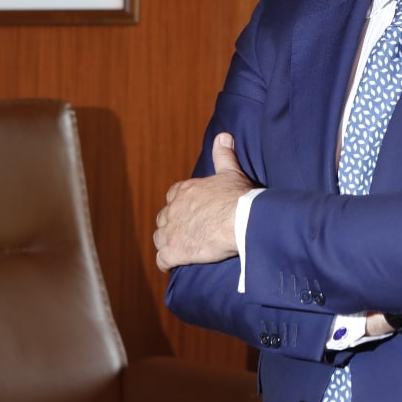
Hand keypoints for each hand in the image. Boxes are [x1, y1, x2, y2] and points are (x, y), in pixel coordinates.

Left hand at [154, 132, 254, 271]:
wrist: (241, 220)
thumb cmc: (237, 197)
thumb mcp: (230, 172)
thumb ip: (223, 154)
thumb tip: (223, 136)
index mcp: (185, 190)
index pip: (173, 195)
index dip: (180, 204)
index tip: (190, 210)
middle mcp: (173, 209)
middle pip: (164, 218)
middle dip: (172, 224)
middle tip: (187, 231)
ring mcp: (172, 231)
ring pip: (159, 238)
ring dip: (167, 243)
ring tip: (180, 249)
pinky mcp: (174, 251)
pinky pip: (162, 259)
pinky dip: (166, 262)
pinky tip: (174, 264)